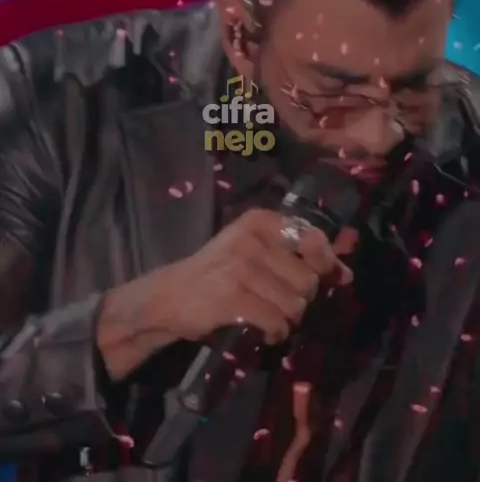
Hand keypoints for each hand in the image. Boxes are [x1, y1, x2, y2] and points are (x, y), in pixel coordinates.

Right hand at [149, 208, 352, 345]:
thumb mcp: (256, 253)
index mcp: (261, 221)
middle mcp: (253, 239)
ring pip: (296, 305)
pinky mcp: (234, 297)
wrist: (170, 297)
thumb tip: (347, 275)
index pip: (314, 239)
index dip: (324, 264)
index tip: (316, 279)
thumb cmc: (218, 273)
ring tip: (266, 316)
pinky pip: (277, 323)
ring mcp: (243, 267)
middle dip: (299, 299)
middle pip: (309, 279)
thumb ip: (300, 258)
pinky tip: (260, 330)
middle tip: (276, 302)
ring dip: (286, 320)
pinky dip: (274, 333)